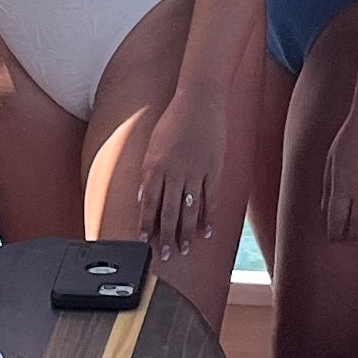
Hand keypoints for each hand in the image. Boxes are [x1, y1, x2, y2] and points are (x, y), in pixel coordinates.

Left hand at [125, 88, 226, 261]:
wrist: (199, 102)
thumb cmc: (173, 121)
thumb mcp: (153, 145)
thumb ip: (149, 172)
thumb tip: (143, 197)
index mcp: (156, 165)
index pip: (149, 202)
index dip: (146, 224)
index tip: (143, 241)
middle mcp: (174, 172)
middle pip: (169, 211)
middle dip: (166, 236)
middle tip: (165, 254)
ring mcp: (195, 172)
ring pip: (190, 209)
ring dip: (186, 232)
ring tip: (185, 248)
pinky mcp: (213, 170)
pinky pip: (210, 198)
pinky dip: (208, 217)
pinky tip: (206, 231)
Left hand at [318, 105, 357, 244]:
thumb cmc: (349, 137)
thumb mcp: (331, 161)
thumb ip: (328, 187)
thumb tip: (326, 208)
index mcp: (342, 189)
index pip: (337, 223)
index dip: (335, 234)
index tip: (334, 237)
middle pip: (357, 226)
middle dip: (351, 234)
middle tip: (349, 235)